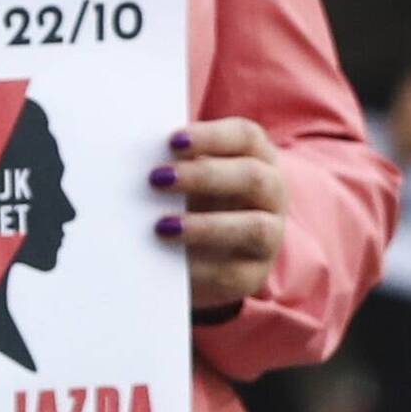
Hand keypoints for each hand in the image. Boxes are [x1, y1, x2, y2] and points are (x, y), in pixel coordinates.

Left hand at [155, 118, 283, 312]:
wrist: (202, 257)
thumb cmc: (193, 200)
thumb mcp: (188, 178)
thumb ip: (173, 163)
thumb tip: (138, 154)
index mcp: (257, 156)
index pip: (246, 137)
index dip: (211, 137)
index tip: (172, 141)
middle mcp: (272, 193)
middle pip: (252, 178)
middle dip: (204, 177)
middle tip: (157, 179)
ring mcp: (270, 235)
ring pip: (255, 227)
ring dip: (206, 226)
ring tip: (162, 226)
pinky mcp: (253, 274)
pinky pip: (232, 271)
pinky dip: (199, 265)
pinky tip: (170, 261)